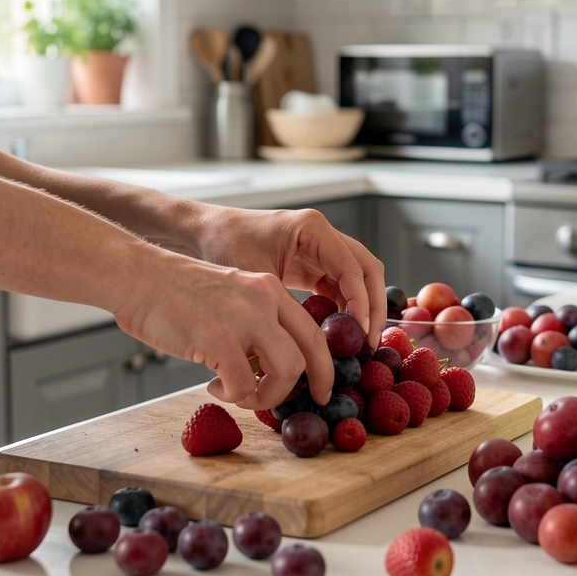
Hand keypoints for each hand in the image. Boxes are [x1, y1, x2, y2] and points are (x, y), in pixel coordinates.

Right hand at [115, 248, 335, 410]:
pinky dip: (232, 395)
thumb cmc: (176, 292)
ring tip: (244, 394)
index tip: (322, 385)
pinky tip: (214, 385)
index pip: (314, 329)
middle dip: (316, 383)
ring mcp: (243, 318)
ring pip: (287, 371)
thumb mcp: (231, 296)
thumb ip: (256, 323)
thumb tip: (271, 369)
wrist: (138, 276)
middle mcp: (264, 299)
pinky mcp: (218, 339)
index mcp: (270, 288)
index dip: (324, 363)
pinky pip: (243, 385)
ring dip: (269, 395)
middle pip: (311, 351)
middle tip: (305, 403)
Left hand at [188, 206, 386, 347]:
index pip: (352, 267)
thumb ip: (288, 308)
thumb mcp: (257, 279)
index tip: (360, 333)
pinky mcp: (312, 264)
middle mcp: (323, 235)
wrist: (203, 233)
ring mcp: (320, 248)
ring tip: (358, 343)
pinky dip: (344, 309)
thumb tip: (313, 347)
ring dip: (362, 309)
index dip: (362, 302)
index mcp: (313, 228)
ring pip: (358, 279)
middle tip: (368, 342)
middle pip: (366, 270)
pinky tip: (338, 334)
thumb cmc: (224, 245)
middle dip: (372, 306)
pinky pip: (339, 287)